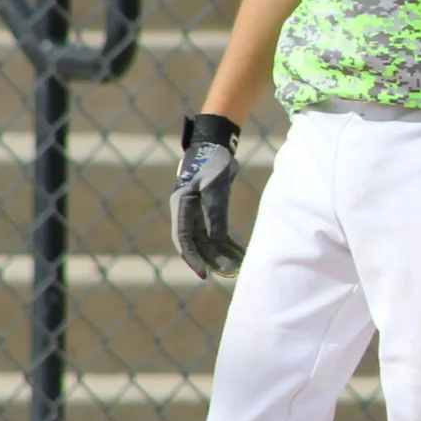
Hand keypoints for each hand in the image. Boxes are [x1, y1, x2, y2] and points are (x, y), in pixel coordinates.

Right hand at [170, 114, 246, 279]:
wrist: (216, 145)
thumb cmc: (212, 164)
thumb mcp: (215, 190)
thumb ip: (215, 215)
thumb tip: (217, 242)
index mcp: (181, 207)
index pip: (184, 240)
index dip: (194, 259)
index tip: (205, 274)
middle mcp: (186, 213)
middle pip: (198, 244)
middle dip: (212, 259)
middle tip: (229, 273)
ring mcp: (197, 212)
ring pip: (208, 240)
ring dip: (222, 253)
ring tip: (237, 267)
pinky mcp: (210, 210)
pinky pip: (217, 232)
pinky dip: (227, 242)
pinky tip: (239, 253)